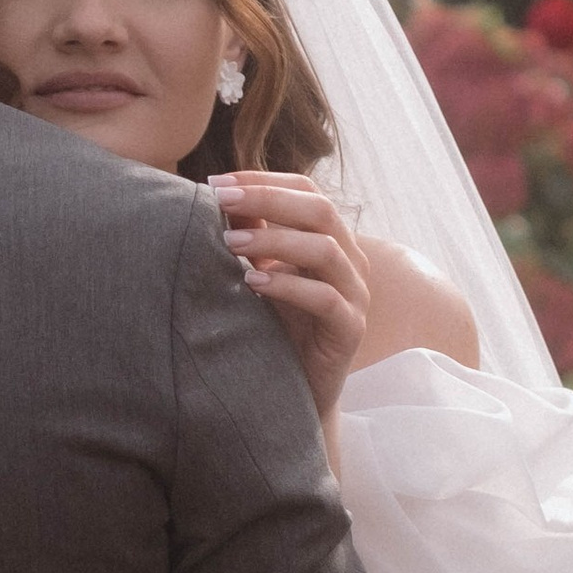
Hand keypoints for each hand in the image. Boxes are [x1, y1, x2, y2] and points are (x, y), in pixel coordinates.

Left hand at [211, 170, 370, 430]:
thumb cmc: (277, 327)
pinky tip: (253, 282)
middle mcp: (350, 260)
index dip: (264, 179)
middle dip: (267, 198)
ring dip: (274, 239)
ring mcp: (356, 294)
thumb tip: (219, 194)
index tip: (217, 182)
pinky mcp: (351, 328)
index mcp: (331, 238)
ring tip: (230, 242)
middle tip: (220, 200)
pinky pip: (325, 298)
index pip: (307, 190)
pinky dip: (288, 285)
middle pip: (320, 209)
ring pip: (326, 249)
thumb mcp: (260, 273)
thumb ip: (250, 235)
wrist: (297, 392)